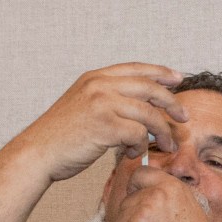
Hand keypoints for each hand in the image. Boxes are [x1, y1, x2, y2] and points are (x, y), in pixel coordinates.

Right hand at [10, 63, 188, 182]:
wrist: (38, 153)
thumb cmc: (61, 136)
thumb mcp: (82, 105)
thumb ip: (107, 99)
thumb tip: (140, 108)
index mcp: (95, 77)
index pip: (136, 68)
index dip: (160, 72)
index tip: (177, 78)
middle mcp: (100, 85)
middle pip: (149, 88)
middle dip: (172, 103)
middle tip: (184, 117)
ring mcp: (102, 104)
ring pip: (149, 114)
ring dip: (163, 132)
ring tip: (168, 145)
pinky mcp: (105, 126)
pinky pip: (139, 134)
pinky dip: (142, 146)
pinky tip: (134, 153)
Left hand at [107, 165, 221, 221]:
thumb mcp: (194, 212)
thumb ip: (172, 197)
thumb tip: (154, 191)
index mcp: (172, 187)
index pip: (141, 173)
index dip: (137, 185)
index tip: (138, 195)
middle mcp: (154, 195)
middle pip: (129, 199)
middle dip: (133, 216)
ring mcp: (138, 213)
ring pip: (121, 218)